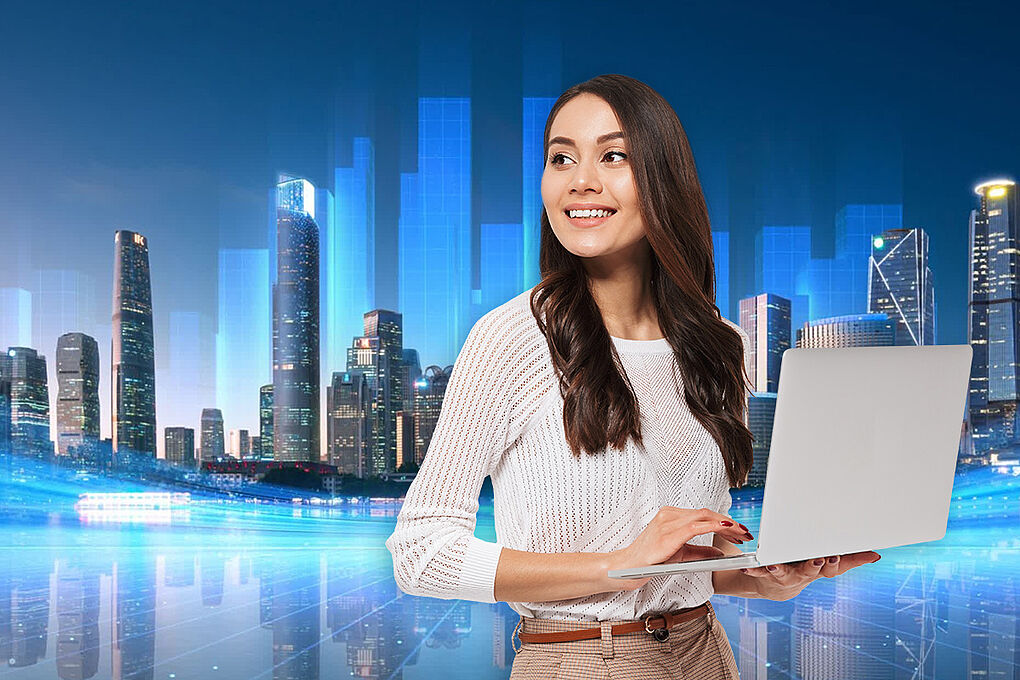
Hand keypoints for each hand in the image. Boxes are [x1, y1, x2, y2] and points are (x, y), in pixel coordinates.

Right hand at [606, 506, 753, 591]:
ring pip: (703, 516)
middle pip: (706, 513)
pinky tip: (727, 529)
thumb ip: (700, 552)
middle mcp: (669, 514)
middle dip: (729, 523)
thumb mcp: (680, 555)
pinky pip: (695, 526)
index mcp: (671, 516)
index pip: (703, 514)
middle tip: (746, 533)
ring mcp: (667, 521)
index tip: (740, 531)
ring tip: (741, 533)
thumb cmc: (650, 561)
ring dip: (726, 524)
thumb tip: (720, 553)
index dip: (724, 521)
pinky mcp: (667, 533)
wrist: (627, 568)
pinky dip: (714, 526)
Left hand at [741, 551, 880, 600]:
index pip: (832, 568)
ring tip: (775, 564)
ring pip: (784, 572)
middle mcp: (803, 574)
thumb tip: (876, 556)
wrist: (772, 586)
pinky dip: (754, 569)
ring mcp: (784, 576)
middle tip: (819, 557)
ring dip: (780, 569)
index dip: (834, 563)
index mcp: (819, 568)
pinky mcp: (765, 574)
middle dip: (815, 564)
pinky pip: (758, 571)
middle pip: (811, 570)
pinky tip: (747, 566)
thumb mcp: (828, 564)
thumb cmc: (802, 568)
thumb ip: (850, 559)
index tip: (835, 555)